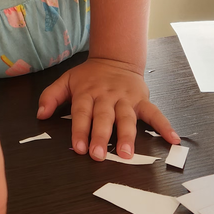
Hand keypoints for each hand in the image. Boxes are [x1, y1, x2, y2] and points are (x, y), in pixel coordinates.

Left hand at [36, 58, 179, 160]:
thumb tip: (40, 114)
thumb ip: (51, 96)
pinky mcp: (142, 99)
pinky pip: (155, 113)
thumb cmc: (89, 75)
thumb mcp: (66, 80)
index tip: (79, 147)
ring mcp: (126, 98)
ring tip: (126, 153)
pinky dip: (164, 125)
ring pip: (126, 118)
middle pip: (103, 117)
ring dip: (127, 135)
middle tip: (99, 155)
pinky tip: (172, 139)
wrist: (115, 58)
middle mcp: (106, 96)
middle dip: (101, 136)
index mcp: (87, 92)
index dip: (80, 130)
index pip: (82, 112)